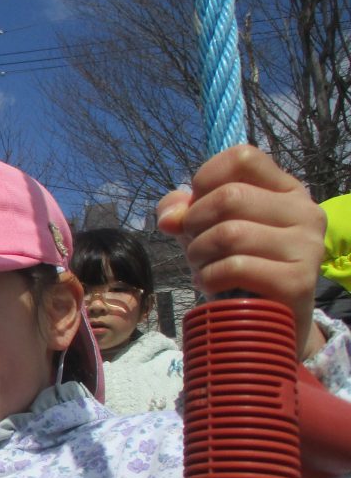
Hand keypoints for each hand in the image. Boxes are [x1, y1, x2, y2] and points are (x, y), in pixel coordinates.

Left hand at [156, 145, 326, 359]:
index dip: (205, 178)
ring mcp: (307, 246)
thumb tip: (169, 216)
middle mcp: (304, 211)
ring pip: (230, 233)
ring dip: (199, 253)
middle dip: (194, 223)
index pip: (242, 157)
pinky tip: (212, 285)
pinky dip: (209, 277)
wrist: (268, 320)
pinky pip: (235, 267)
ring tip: (202, 267)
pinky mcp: (298, 281)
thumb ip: (184, 211)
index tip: (196, 207)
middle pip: (229, 196)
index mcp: (286, 189)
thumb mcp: (207, 230)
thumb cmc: (237, 266)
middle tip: (194, 245)